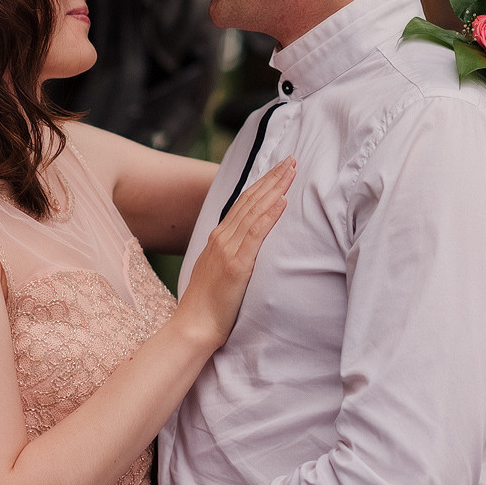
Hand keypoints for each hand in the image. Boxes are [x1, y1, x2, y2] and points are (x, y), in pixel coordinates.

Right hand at [177, 156, 293, 349]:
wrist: (193, 326)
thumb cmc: (207, 304)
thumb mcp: (216, 270)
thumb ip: (229, 253)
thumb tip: (245, 246)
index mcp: (217, 238)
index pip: (243, 202)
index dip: (263, 183)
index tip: (280, 168)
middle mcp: (221, 238)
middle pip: (250, 200)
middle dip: (273, 178)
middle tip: (292, 158)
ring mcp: (228, 250)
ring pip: (254, 211)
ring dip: (275, 189)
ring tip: (292, 171)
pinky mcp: (237, 266)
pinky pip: (255, 235)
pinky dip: (269, 216)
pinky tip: (282, 202)